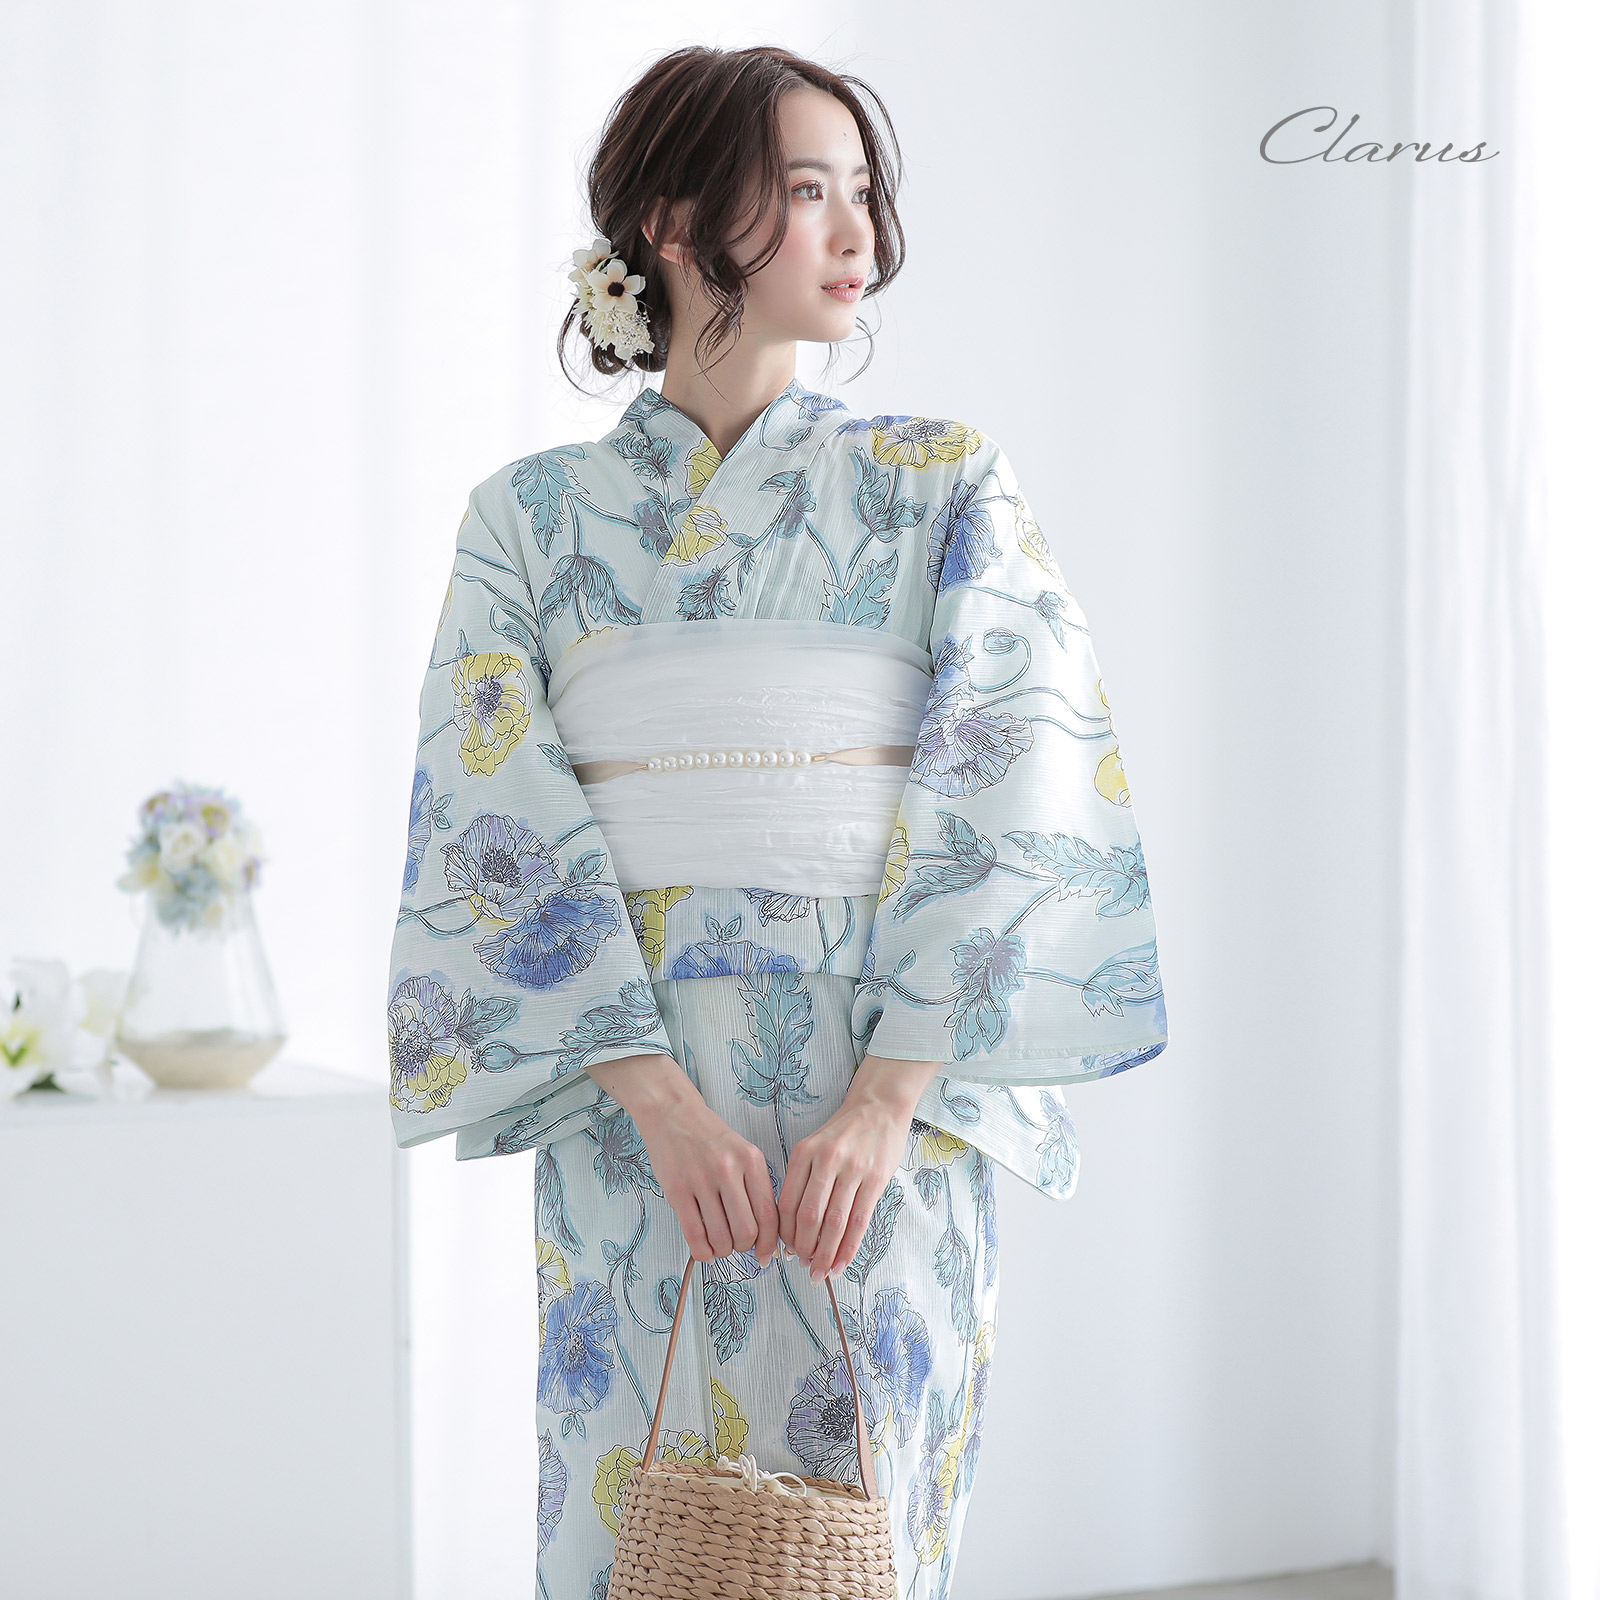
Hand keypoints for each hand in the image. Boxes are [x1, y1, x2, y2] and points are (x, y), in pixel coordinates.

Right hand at [584, 1052, 781, 1267]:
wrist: (673, 1112)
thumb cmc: (710, 1136)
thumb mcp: (743, 1152)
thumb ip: (755, 1186)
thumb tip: (766, 1233)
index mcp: (751, 1161)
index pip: (769, 1214)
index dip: (770, 1243)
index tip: (765, 1255)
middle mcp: (729, 1169)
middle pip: (747, 1231)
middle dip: (744, 1248)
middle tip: (738, 1246)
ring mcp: (701, 1179)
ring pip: (720, 1236)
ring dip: (722, 1250)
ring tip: (719, 1245)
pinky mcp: (676, 1189)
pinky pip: (694, 1233)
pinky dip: (702, 1251)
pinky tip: (704, 1249)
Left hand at [778, 1054, 942, 1282]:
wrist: (879, 1106)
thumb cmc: (844, 1131)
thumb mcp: (813, 1146)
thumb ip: (803, 1180)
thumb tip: (794, 1227)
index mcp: (803, 1153)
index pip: (788, 1202)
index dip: (785, 1233)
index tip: (786, 1251)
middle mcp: (825, 1160)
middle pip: (809, 1216)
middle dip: (804, 1248)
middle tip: (804, 1266)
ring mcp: (851, 1169)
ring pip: (834, 1222)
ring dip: (825, 1253)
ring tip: (820, 1273)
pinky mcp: (875, 1178)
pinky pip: (860, 1220)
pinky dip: (849, 1247)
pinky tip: (842, 1263)